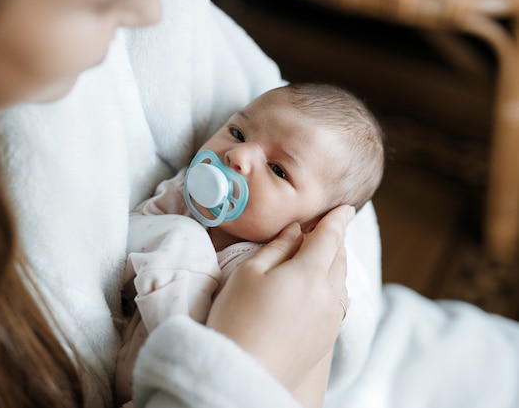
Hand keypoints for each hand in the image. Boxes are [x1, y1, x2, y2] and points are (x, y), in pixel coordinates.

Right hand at [206, 204, 352, 390]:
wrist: (242, 375)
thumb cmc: (237, 319)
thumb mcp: (248, 273)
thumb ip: (276, 247)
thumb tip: (296, 231)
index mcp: (311, 273)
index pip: (331, 237)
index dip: (338, 219)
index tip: (345, 208)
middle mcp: (329, 295)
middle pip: (340, 258)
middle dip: (335, 239)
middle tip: (326, 228)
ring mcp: (331, 319)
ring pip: (342, 281)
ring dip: (335, 263)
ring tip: (321, 256)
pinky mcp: (326, 338)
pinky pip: (338, 302)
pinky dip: (334, 286)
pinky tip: (319, 288)